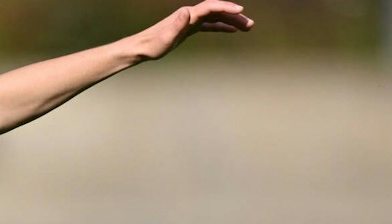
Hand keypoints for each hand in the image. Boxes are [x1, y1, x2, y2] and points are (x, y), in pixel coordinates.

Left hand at [131, 2, 252, 60]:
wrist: (141, 49)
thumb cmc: (152, 46)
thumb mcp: (165, 37)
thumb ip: (176, 25)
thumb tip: (187, 11)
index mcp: (187, 15)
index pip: (211, 7)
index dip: (226, 7)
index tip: (241, 10)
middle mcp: (190, 15)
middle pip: (217, 11)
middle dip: (235, 16)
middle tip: (250, 25)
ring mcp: (190, 21)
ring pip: (216, 18)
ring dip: (232, 21)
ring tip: (247, 27)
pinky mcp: (189, 29)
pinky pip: (210, 25)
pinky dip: (222, 26)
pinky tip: (232, 30)